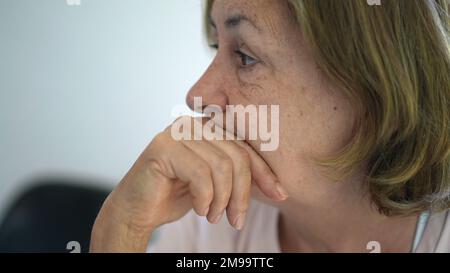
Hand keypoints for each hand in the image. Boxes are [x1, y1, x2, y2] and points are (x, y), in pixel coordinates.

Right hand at [90, 117, 287, 251]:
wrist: (138, 209)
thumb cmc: (178, 195)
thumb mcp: (217, 183)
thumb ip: (239, 173)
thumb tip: (279, 186)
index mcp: (208, 128)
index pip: (245, 147)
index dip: (265, 172)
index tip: (280, 194)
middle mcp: (193, 124)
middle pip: (237, 156)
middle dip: (242, 194)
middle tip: (236, 219)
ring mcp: (176, 132)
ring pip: (222, 167)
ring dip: (222, 200)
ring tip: (214, 216)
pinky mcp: (163, 147)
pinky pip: (201, 175)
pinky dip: (205, 199)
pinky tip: (200, 210)